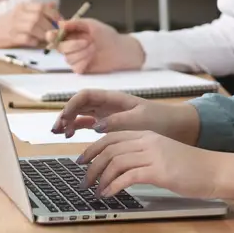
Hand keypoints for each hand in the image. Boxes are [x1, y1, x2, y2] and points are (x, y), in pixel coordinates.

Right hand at [0, 1, 61, 47]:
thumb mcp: (25, 12)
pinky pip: (26, 39)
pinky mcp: (11, 37)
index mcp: (24, 6)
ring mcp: (14, 26)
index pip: (41, 7)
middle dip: (50, 26)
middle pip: (38, 17)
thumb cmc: (12, 22)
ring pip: (33, 27)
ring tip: (48, 38)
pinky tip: (36, 42)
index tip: (61, 22)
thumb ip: (39, 9)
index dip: (53, 14)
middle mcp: (19, 14)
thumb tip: (54, 5)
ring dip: (43, 34)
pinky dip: (34, 41)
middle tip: (56, 33)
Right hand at [44, 18, 144, 73]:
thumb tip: (60, 23)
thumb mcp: (92, 24)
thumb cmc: (107, 35)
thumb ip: (76, 23)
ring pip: (68, 58)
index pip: (55, 36)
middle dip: (73, 45)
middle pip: (60, 48)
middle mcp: (71, 46)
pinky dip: (84, 62)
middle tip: (88, 42)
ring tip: (94, 49)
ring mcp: (75, 58)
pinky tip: (92, 58)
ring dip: (82, 53)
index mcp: (71, 34)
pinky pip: (75, 67)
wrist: (120, 50)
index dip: (52, 36)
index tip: (52, 35)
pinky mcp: (81, 68)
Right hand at [51, 89, 199, 144]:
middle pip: (80, 104)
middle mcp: (108, 105)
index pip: (86, 96)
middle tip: (56, 129)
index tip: (64, 118)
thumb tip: (96, 126)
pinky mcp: (110, 126)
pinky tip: (71, 136)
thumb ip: (118, 121)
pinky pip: (88, 124)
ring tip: (59, 133)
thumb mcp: (140, 120)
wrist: (176, 127)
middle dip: (65, 114)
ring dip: (68, 121)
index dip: (72, 104)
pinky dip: (78, 128)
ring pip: (81, 114)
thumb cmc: (160, 120)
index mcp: (114, 98)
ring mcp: (107, 115)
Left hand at [78, 131, 233, 203]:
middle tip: (83, 180)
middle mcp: (148, 141)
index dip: (93, 148)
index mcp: (147, 135)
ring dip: (100, 178)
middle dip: (92, 165)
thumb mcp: (164, 153)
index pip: (112, 136)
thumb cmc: (191, 166)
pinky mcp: (159, 171)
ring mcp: (153, 155)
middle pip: (109, 148)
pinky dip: (114, 186)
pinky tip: (109, 194)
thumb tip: (121, 167)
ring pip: (115, 161)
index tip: (83, 160)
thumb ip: (143, 155)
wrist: (215, 169)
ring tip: (95, 191)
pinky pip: (128, 176)